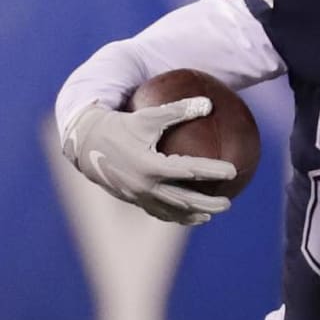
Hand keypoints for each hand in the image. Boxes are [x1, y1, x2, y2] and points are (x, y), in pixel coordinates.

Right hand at [63, 98, 236, 224]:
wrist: (86, 144)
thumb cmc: (121, 125)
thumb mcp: (148, 115)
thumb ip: (179, 109)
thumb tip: (209, 103)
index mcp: (149, 165)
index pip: (189, 170)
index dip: (213, 171)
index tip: (234, 171)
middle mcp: (144, 185)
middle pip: (183, 200)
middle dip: (207, 203)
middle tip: (228, 202)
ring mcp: (137, 196)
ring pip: (170, 211)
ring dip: (191, 215)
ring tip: (211, 214)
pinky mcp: (132, 199)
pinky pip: (157, 212)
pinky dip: (174, 216)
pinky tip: (189, 216)